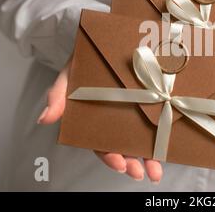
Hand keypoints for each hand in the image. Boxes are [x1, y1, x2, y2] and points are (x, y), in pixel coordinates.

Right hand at [37, 58, 162, 182]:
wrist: (102, 41)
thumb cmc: (83, 61)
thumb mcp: (68, 75)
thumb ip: (58, 96)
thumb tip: (44, 118)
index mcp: (96, 120)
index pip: (101, 145)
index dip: (110, 157)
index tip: (120, 164)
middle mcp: (116, 120)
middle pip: (124, 147)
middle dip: (133, 164)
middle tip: (142, 173)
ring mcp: (134, 112)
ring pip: (142, 140)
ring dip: (150, 158)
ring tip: (156, 171)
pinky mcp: (151, 100)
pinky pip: (157, 119)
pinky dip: (162, 135)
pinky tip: (170, 146)